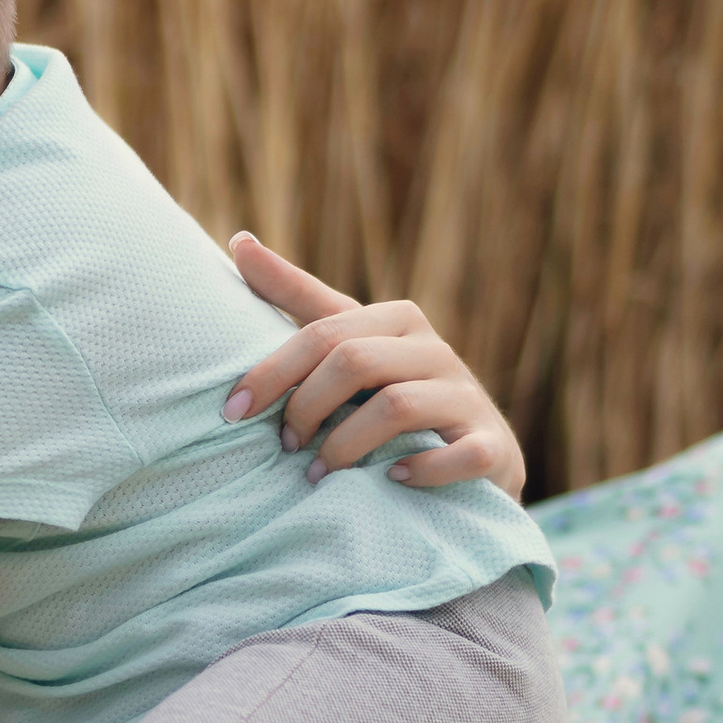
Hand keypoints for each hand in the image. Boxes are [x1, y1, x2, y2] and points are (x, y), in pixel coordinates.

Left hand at [219, 232, 527, 499]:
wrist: (479, 457)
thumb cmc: (396, 393)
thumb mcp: (350, 342)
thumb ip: (298, 298)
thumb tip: (238, 241)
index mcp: (397, 320)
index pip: (323, 331)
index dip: (271, 370)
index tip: (232, 409)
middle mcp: (434, 349)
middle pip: (355, 361)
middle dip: (306, 406)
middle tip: (284, 445)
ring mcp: (466, 397)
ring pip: (397, 405)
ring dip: (344, 446)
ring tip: (317, 473)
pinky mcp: (490, 447)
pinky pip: (458, 455)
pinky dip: (419, 471)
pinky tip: (389, 480)